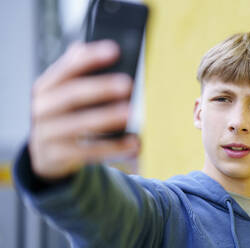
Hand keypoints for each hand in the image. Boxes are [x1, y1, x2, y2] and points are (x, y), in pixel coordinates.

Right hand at [29, 40, 139, 179]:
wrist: (45, 154)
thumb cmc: (62, 116)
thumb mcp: (63, 94)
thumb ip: (75, 71)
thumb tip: (92, 47)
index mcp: (45, 88)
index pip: (66, 68)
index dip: (90, 58)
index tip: (115, 50)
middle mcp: (41, 109)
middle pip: (71, 94)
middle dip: (100, 88)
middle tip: (128, 84)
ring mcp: (46, 134)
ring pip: (79, 125)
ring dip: (106, 118)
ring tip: (131, 113)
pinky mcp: (57, 156)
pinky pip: (88, 152)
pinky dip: (113, 148)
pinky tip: (134, 144)